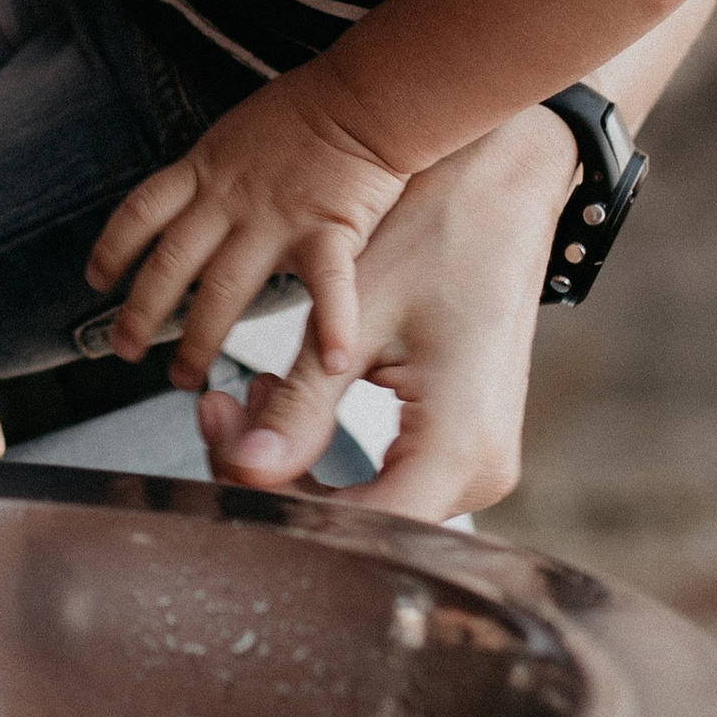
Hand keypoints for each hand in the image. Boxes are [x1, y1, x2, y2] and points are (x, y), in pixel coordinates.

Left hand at [84, 71, 408, 384]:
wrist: (363, 94)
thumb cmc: (309, 108)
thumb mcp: (237, 131)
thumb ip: (216, 171)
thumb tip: (197, 201)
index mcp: (206, 169)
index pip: (141, 211)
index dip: (113, 246)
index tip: (96, 279)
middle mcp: (229, 199)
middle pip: (171, 263)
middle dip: (141, 312)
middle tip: (123, 350)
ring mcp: (275, 218)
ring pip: (223, 289)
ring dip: (199, 338)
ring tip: (182, 379)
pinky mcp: (327, 231)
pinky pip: (326, 286)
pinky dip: (331, 324)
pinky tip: (331, 362)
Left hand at [194, 103, 571, 522]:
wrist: (503, 188)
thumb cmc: (437, 234)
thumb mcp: (352, 319)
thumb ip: (297, 404)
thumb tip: (244, 469)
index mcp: (459, 446)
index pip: (354, 528)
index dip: (277, 507)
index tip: (220, 450)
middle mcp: (480, 472)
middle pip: (357, 523)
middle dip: (273, 477)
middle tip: (213, 410)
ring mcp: (477, 464)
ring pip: (364, 504)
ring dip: (293, 462)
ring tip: (241, 393)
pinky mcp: (463, 446)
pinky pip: (385, 475)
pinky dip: (324, 448)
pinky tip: (281, 397)